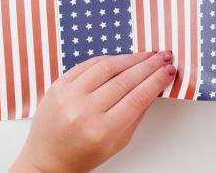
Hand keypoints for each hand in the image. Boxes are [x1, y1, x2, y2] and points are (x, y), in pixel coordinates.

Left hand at [11, 51, 176, 172]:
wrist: (46, 160)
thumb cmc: (83, 154)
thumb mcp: (118, 141)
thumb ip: (137, 113)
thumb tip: (154, 86)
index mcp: (101, 130)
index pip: (138, 96)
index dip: (157, 80)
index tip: (169, 70)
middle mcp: (83, 112)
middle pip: (126, 79)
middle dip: (150, 65)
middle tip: (164, 57)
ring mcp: (68, 97)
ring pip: (108, 67)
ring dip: (132, 58)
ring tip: (146, 55)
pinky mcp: (57, 86)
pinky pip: (88, 64)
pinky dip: (109, 59)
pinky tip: (122, 58)